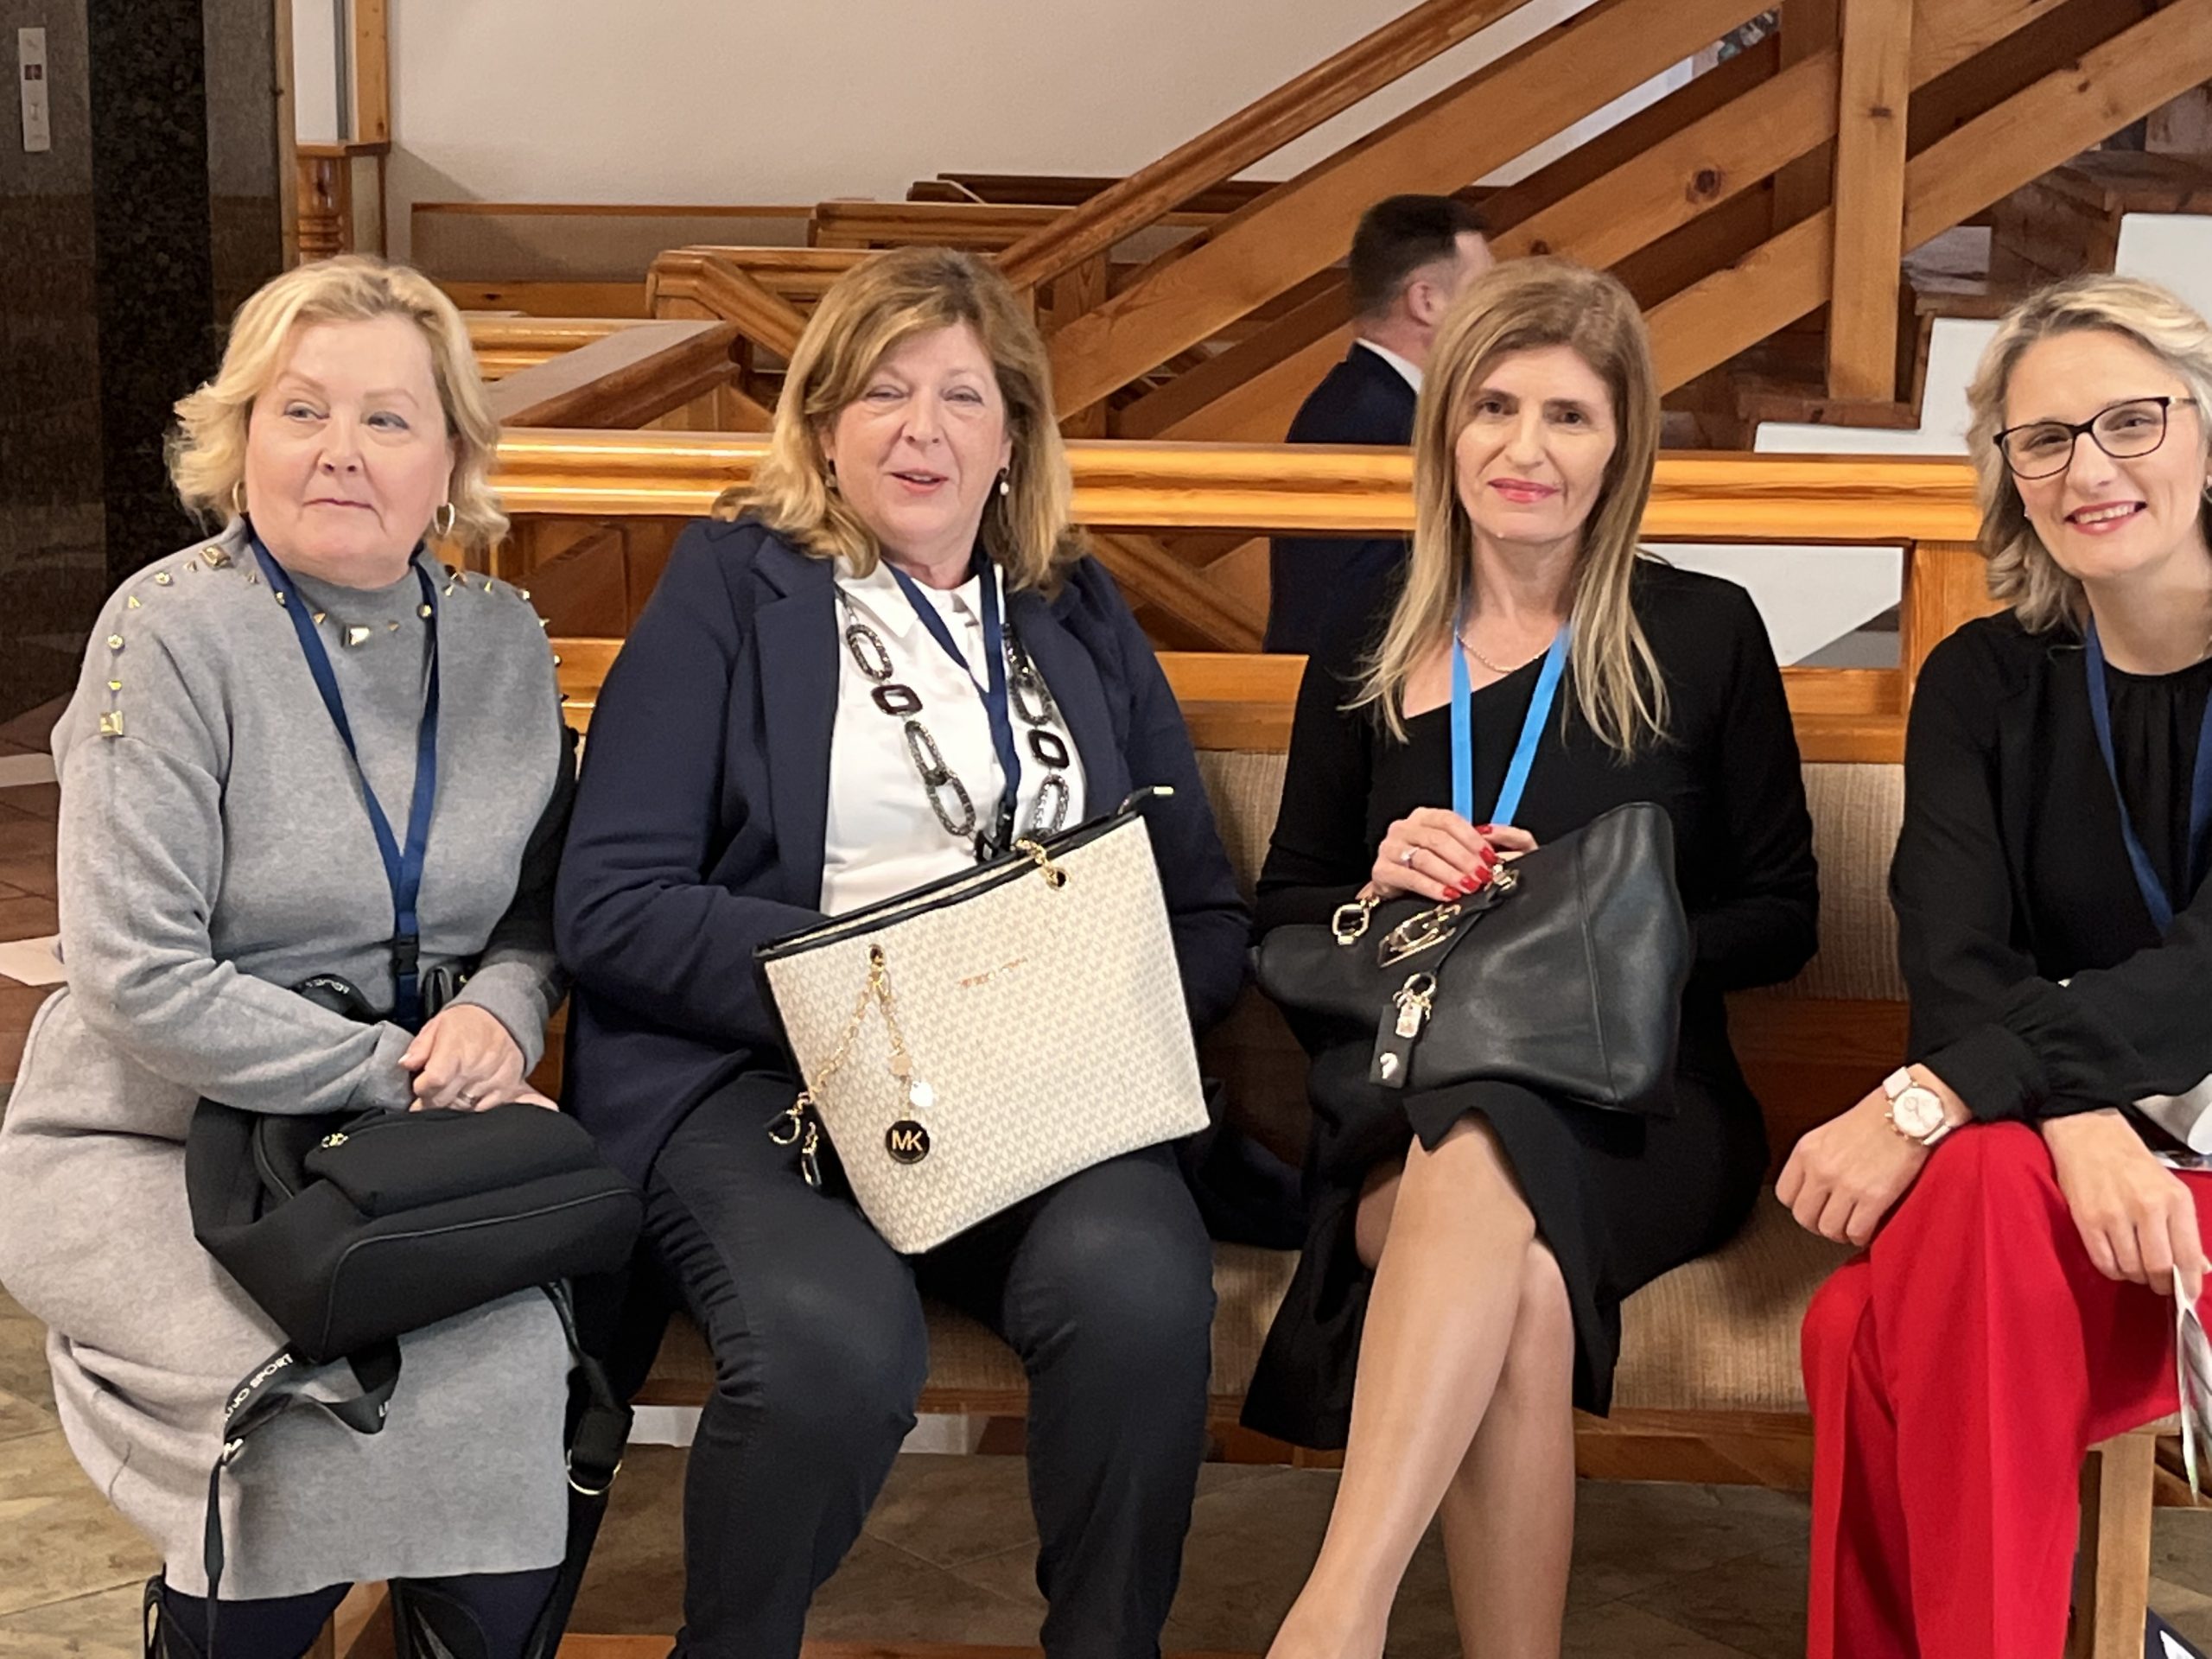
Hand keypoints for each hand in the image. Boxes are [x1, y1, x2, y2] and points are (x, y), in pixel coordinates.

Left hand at [399, 1004, 549, 1111]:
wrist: (503, 1020)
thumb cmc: (468, 1023)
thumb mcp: (437, 1025)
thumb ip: (419, 1047)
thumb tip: (406, 1064)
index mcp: (456, 1050)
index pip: (433, 1082)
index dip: (420, 1088)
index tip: (419, 1085)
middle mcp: (476, 1067)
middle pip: (444, 1100)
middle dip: (432, 1098)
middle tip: (432, 1088)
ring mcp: (493, 1079)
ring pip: (461, 1107)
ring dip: (452, 1101)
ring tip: (453, 1084)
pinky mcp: (506, 1088)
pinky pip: (482, 1109)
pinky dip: (472, 1105)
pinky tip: (469, 1091)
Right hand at [1370, 812, 1538, 904]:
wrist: (1393, 888)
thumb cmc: (1424, 868)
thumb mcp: (1448, 851)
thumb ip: (1470, 846)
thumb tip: (1500, 850)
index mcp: (1423, 817)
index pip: (1449, 820)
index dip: (1472, 839)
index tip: (1488, 856)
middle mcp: (1404, 828)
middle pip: (1438, 839)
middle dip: (1464, 860)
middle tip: (1481, 876)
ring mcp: (1390, 848)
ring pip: (1425, 858)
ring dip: (1451, 874)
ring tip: (1468, 887)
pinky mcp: (1382, 870)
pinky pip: (1410, 877)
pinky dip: (1432, 887)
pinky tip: (1447, 895)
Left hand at [1778, 1079, 1946, 1245]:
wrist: (1910, 1112)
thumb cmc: (1876, 1119)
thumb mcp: (1830, 1133)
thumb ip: (1817, 1159)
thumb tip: (1813, 1189)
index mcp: (1807, 1150)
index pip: (1784, 1194)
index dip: (1800, 1206)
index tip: (1814, 1207)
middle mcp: (1821, 1168)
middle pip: (1803, 1216)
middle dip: (1818, 1224)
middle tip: (1834, 1222)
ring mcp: (1846, 1184)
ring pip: (1828, 1229)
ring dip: (1841, 1233)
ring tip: (1852, 1227)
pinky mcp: (1873, 1197)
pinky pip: (1856, 1232)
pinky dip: (1861, 1236)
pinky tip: (1869, 1228)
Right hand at [2044, 1109, 2206, 1301]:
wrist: (2088, 1135)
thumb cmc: (2132, 1163)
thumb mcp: (2170, 1189)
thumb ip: (2185, 1230)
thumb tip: (2200, 1268)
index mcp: (2175, 1199)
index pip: (2188, 1256)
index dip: (2188, 1283)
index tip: (2187, 1294)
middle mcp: (2147, 1207)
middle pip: (2158, 1268)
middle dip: (2160, 1284)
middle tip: (2158, 1283)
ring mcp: (2114, 1214)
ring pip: (2131, 1268)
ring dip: (2135, 1276)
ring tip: (2135, 1265)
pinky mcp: (2087, 1220)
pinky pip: (2104, 1262)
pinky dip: (2113, 1270)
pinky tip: (2116, 1261)